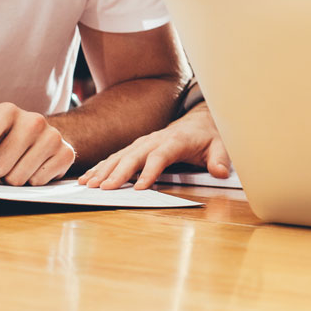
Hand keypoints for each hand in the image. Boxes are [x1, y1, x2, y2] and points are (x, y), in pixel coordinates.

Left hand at [0, 102, 75, 185]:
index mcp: (6, 111)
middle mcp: (32, 119)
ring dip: (10, 181)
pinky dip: (30, 183)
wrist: (42, 140)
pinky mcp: (66, 153)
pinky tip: (32, 171)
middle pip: (0, 163)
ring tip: (14, 170)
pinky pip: (38, 181)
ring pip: (18, 177)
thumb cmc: (3, 142)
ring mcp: (52, 136)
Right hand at [78, 104, 229, 189]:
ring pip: (120, 156)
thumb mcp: (221, 146)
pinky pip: (116, 157)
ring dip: (104, 170)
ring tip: (88, 184)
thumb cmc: (209, 137)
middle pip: (134, 156)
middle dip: (118, 172)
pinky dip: (101, 167)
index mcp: (175, 140)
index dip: (149, 171)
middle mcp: (155, 140)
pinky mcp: (136, 147)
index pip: (160, 156)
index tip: (139, 187)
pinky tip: (89, 178)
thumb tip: (222, 172)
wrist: (200, 122)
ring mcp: (143, 143)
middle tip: (104, 188)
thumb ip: (220, 160)